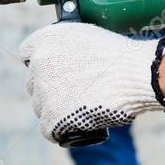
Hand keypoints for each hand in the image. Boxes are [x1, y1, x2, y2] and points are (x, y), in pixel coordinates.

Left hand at [19, 23, 164, 143]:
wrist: (137, 74)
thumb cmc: (121, 55)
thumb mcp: (89, 36)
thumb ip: (66, 45)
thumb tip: (61, 60)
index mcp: (47, 38)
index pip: (27, 52)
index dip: (43, 61)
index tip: (54, 68)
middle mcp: (40, 62)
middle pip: (34, 82)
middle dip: (51, 86)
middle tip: (75, 89)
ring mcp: (44, 91)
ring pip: (41, 105)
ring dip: (57, 107)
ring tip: (84, 103)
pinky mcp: (51, 117)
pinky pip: (48, 128)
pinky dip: (62, 128)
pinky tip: (78, 121)